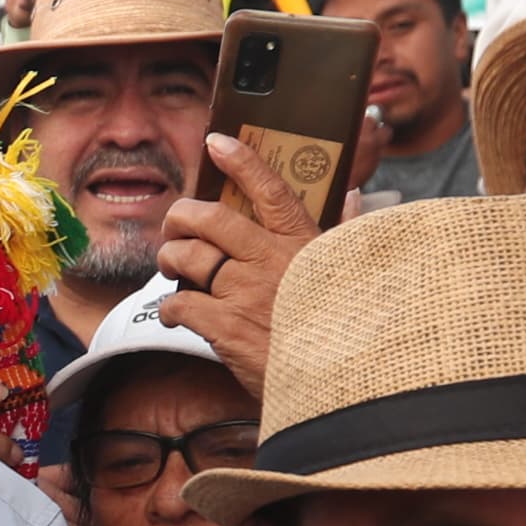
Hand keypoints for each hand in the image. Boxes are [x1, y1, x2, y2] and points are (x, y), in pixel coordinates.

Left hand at [149, 134, 334, 390]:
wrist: (337, 382)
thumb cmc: (342, 327)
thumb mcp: (351, 272)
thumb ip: (346, 231)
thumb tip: (357, 195)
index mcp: (301, 242)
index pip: (269, 189)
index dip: (240, 160)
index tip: (216, 142)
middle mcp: (270, 259)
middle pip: (209, 218)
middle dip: (181, 216)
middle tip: (174, 226)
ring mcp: (245, 292)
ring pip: (187, 257)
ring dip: (169, 259)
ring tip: (170, 268)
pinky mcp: (225, 326)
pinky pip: (179, 303)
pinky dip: (169, 307)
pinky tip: (175, 313)